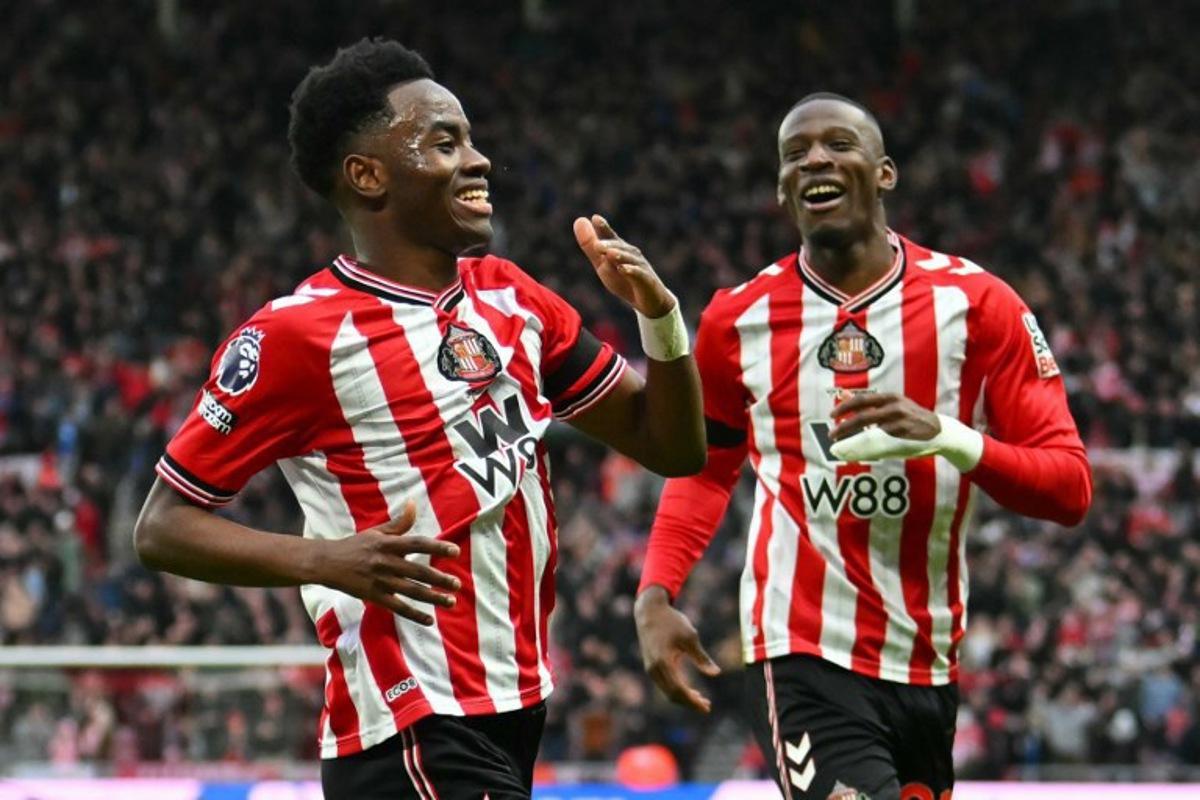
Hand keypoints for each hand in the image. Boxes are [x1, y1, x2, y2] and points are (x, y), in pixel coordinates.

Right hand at [317, 501, 461, 625]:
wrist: (327, 563)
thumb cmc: (355, 545)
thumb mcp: (376, 532)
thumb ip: (398, 522)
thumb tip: (414, 503)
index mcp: (387, 544)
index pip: (417, 543)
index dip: (437, 546)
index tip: (455, 551)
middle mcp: (385, 562)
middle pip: (417, 571)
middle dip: (439, 579)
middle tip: (457, 584)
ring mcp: (380, 581)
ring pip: (411, 591)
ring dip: (432, 597)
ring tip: (451, 601)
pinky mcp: (374, 596)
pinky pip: (398, 607)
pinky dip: (414, 614)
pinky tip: (429, 620)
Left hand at [573, 214, 675, 317]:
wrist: (648, 301)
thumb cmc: (623, 280)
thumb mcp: (602, 264)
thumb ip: (590, 246)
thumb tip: (578, 220)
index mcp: (619, 249)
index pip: (610, 237)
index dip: (604, 228)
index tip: (596, 219)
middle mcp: (630, 254)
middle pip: (619, 248)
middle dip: (609, 245)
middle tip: (597, 245)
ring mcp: (640, 266)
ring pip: (629, 259)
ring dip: (620, 255)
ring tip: (609, 254)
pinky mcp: (647, 280)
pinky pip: (638, 274)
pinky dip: (631, 271)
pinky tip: (623, 269)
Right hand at [634, 586, 719, 711]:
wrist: (650, 611)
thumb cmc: (671, 621)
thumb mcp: (690, 637)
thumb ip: (701, 657)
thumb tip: (716, 674)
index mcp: (663, 663)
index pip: (679, 690)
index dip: (693, 702)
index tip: (707, 707)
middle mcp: (654, 669)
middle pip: (672, 695)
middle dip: (689, 703)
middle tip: (707, 706)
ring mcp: (650, 668)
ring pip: (667, 691)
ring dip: (683, 698)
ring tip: (701, 700)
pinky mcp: (651, 665)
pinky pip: (664, 684)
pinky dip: (676, 690)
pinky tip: (690, 690)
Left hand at [828, 392, 982, 469]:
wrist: (940, 431)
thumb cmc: (913, 418)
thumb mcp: (897, 405)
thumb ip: (876, 405)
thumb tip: (848, 399)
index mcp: (891, 398)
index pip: (862, 400)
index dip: (845, 407)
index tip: (832, 415)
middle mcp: (895, 408)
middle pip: (862, 417)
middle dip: (843, 427)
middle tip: (831, 435)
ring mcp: (899, 424)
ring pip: (868, 433)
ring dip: (851, 440)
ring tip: (839, 446)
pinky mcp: (903, 439)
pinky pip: (878, 445)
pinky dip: (864, 449)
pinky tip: (855, 454)